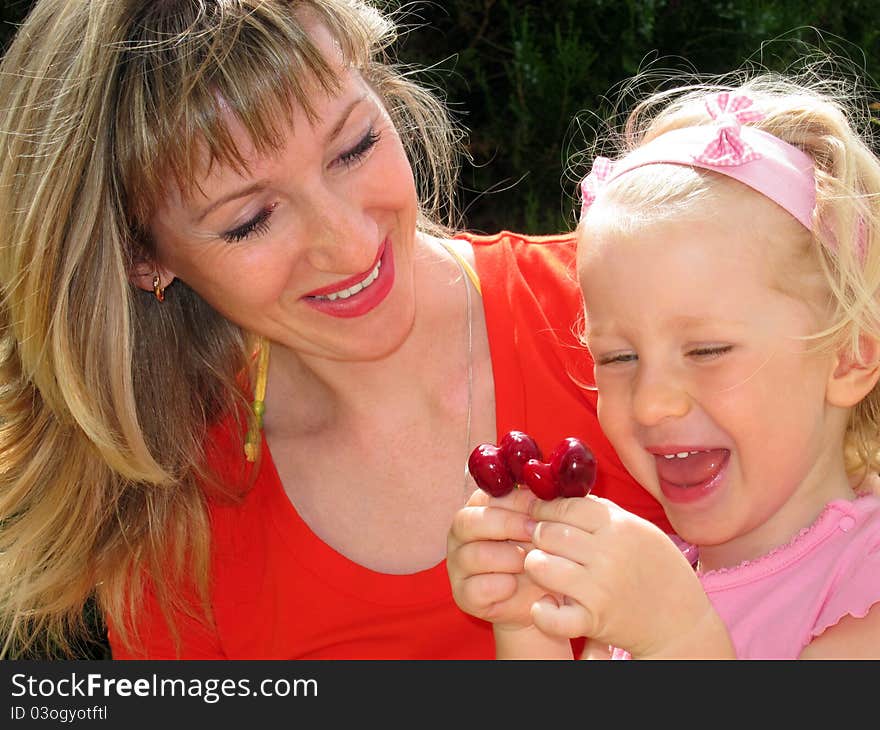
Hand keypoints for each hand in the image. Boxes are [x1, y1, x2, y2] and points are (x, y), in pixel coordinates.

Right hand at [447, 487, 552, 630]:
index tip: (540, 509)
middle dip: (507, 525)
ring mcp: (458, 564)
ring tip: (531, 563)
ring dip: (509, 558)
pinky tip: (517, 585)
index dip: (515, 501)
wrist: (542, 598)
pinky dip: (503, 587)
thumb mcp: (543, 526)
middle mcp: (460, 533)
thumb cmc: (542, 554)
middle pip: (469, 521)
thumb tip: (547, 483)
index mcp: (478, 507)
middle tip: (534, 533)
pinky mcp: (463, 595)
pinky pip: (478, 588)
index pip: (486, 495)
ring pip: (475, 554)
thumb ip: (540, 504)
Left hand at [523, 496, 733, 657]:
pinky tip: (550, 604)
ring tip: (547, 569)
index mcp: (619, 526)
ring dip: (537, 566)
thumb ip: (605, 512)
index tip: (539, 514)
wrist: (683, 622)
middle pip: (547, 532)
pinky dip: (542, 612)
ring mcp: (599, 589)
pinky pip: (549, 615)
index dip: (544, 508)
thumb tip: (567, 495)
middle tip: (544, 544)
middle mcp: (608, 554)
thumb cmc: (659, 570)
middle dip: (538, 536)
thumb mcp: (641, 530)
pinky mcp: (593, 621)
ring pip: (540, 565)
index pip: (565, 506)